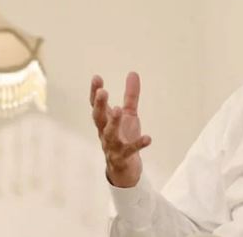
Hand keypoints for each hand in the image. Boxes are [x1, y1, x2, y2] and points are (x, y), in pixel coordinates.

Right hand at [90, 72, 150, 187]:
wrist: (125, 169)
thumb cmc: (124, 138)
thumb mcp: (129, 114)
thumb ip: (131, 95)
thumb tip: (133, 73)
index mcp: (105, 122)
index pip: (97, 105)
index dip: (95, 92)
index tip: (96, 78)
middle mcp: (105, 133)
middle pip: (98, 118)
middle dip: (99, 105)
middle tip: (103, 92)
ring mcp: (112, 146)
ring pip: (109, 134)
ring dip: (113, 122)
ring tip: (118, 110)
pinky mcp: (123, 157)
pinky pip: (130, 151)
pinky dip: (138, 144)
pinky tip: (148, 138)